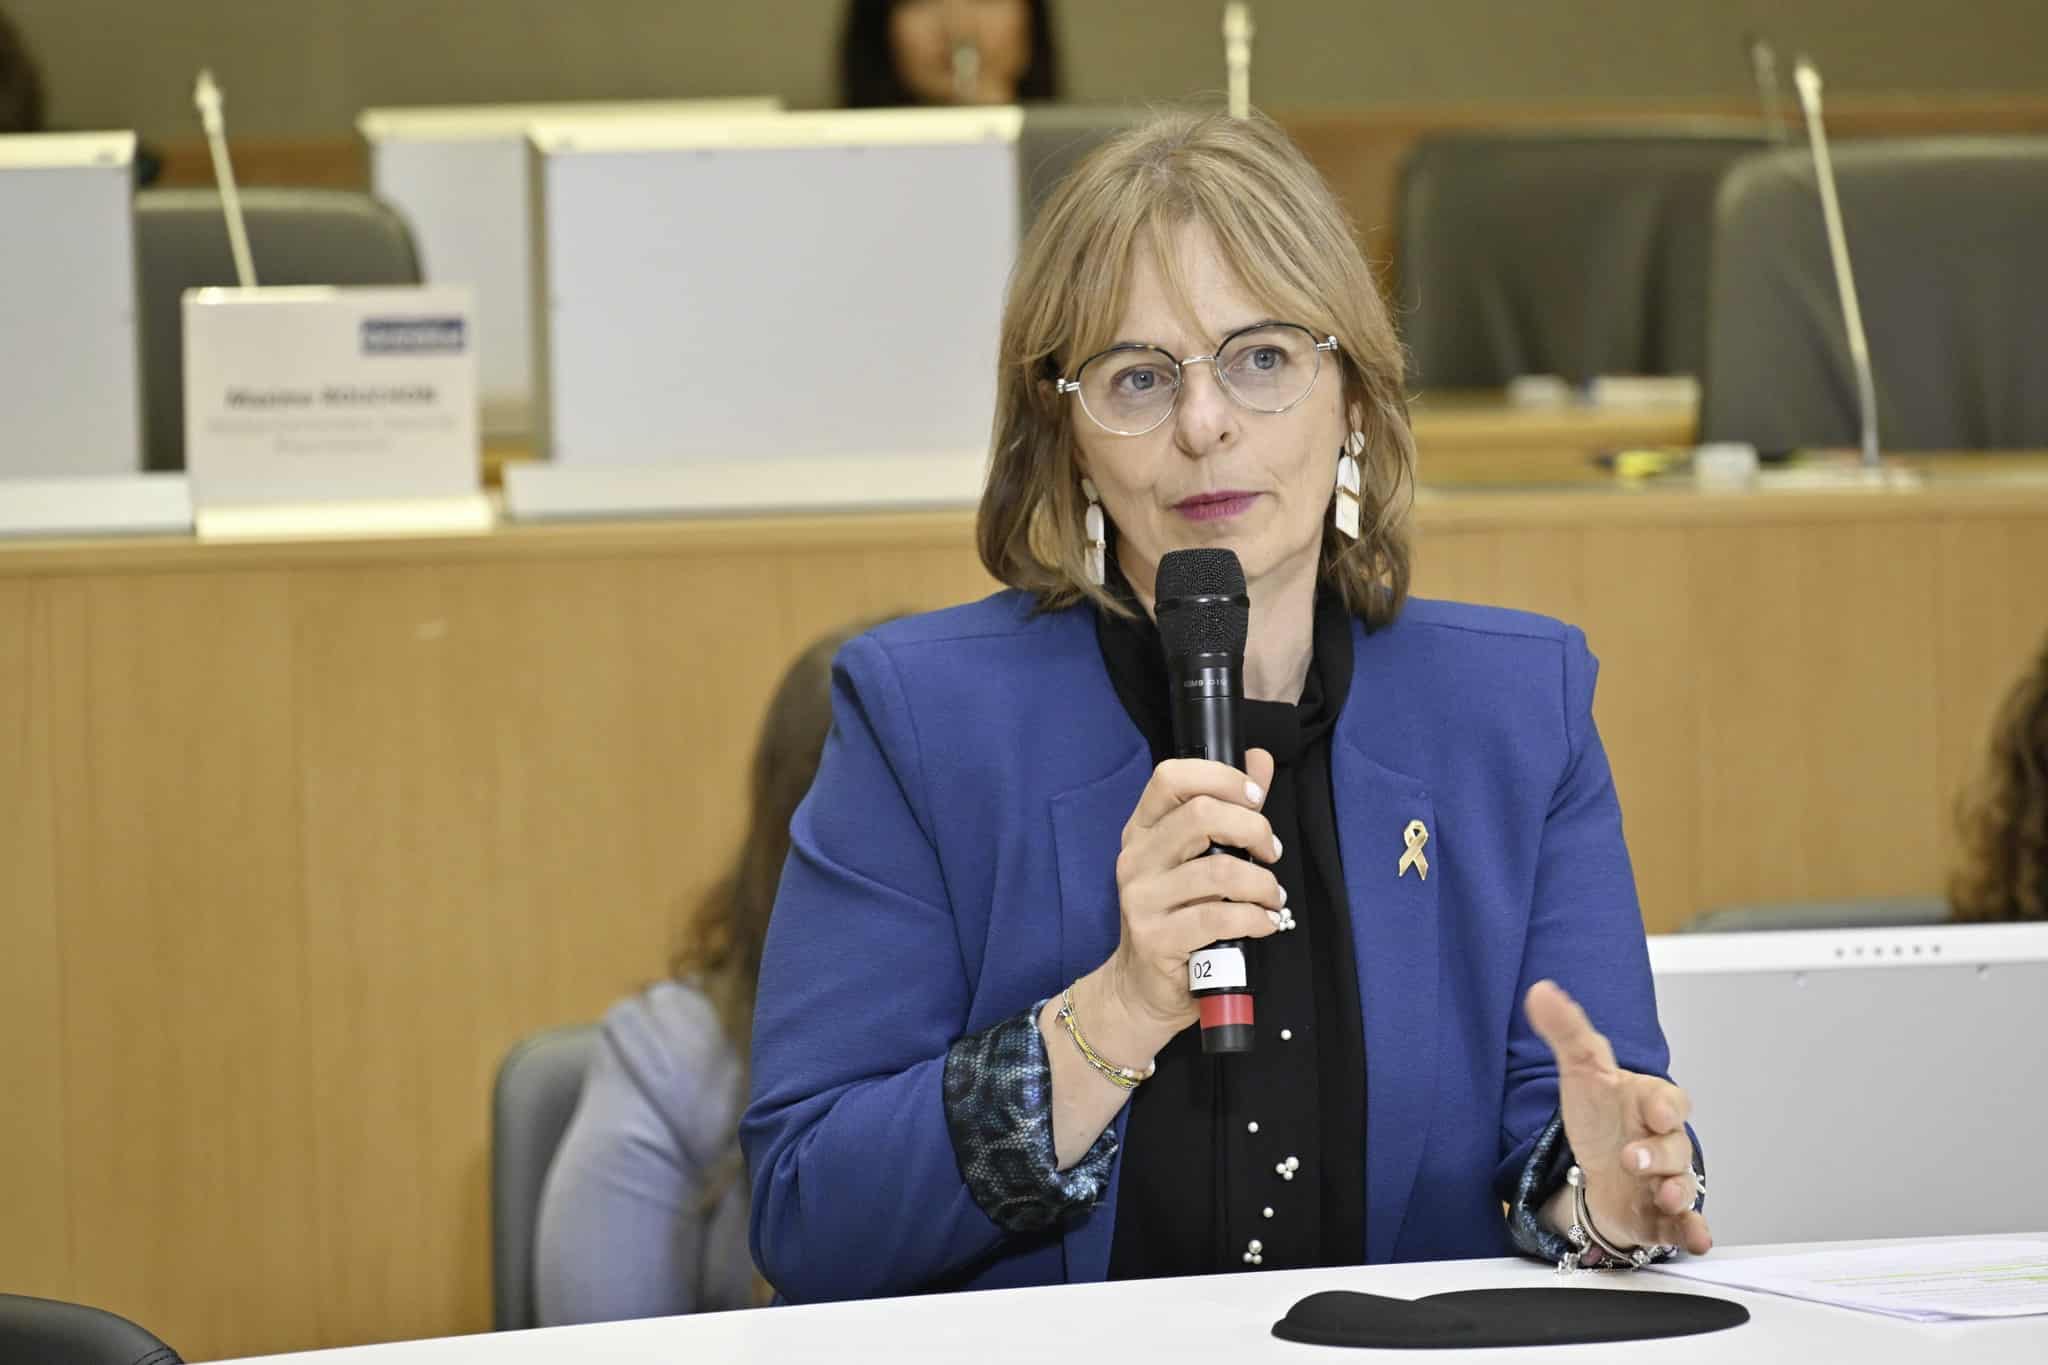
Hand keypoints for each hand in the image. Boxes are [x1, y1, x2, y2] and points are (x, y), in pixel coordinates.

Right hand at [1102, 750, 1283, 1041]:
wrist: (1142, 987)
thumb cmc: (1177, 917)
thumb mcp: (1196, 859)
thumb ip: (1228, 807)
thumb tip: (1259, 758)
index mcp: (1142, 830)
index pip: (1170, 778)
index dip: (1221, 778)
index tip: (1255, 799)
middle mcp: (1136, 859)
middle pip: (1200, 815)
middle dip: (1253, 829)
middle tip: (1272, 852)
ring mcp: (1142, 899)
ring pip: (1218, 871)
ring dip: (1262, 884)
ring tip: (1273, 897)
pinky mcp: (1156, 939)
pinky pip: (1219, 918)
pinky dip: (1256, 919)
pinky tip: (1266, 923)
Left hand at [1525, 980, 1713, 1255]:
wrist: (1601, 1168)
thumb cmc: (1601, 1117)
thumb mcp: (1581, 1072)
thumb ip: (1566, 1031)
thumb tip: (1540, 991)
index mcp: (1650, 1104)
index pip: (1669, 1100)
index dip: (1663, 1104)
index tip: (1653, 1108)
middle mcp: (1665, 1143)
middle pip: (1675, 1146)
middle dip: (1658, 1153)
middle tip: (1634, 1158)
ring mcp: (1666, 1180)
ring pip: (1683, 1186)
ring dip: (1678, 1192)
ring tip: (1666, 1197)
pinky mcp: (1662, 1216)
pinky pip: (1685, 1225)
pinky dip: (1693, 1232)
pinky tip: (1697, 1239)